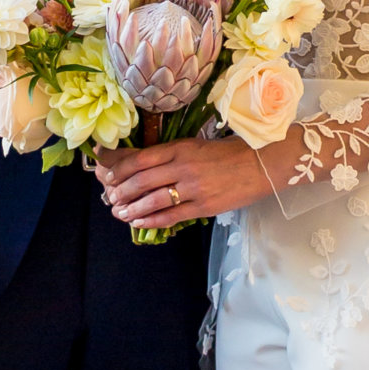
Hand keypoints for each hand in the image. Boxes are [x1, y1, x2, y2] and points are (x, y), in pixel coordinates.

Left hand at [95, 132, 281, 228]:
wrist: (262, 164)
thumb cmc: (230, 152)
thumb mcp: (197, 146)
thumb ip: (172, 154)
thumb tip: (143, 164)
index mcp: (181, 148)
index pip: (140, 158)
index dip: (119, 168)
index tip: (107, 174)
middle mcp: (183, 167)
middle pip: (141, 180)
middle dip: (121, 191)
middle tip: (110, 197)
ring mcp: (193, 188)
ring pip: (153, 200)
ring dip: (132, 209)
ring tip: (120, 213)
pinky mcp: (204, 206)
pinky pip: (171, 216)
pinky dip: (152, 220)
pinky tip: (139, 223)